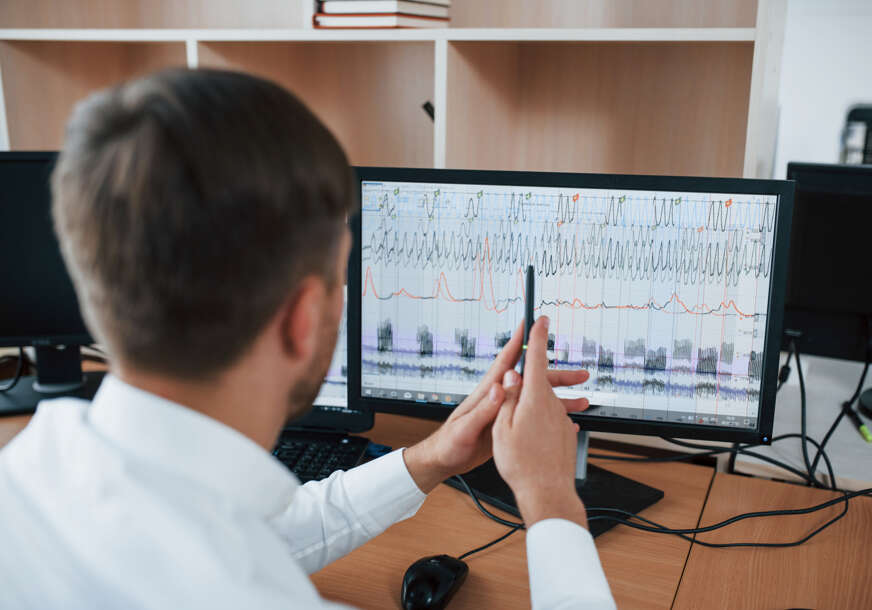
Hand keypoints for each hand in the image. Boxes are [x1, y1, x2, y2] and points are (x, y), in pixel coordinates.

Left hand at [404, 320, 589, 492]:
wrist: (445, 460)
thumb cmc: (450, 443)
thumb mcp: (466, 428)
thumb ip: (483, 409)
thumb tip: (499, 388)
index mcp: (488, 393)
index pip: (507, 361)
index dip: (519, 341)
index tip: (532, 323)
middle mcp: (500, 398)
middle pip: (532, 380)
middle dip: (556, 375)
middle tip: (580, 374)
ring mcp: (505, 411)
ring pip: (537, 399)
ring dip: (559, 398)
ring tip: (582, 401)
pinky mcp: (508, 424)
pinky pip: (535, 416)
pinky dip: (551, 417)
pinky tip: (566, 422)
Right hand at [491, 316, 588, 527]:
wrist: (546, 493)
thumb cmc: (519, 464)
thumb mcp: (501, 428)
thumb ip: (508, 400)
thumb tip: (512, 376)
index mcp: (533, 399)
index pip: (536, 359)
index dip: (538, 337)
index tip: (541, 319)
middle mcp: (550, 406)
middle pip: (545, 379)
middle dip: (541, 367)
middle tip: (543, 357)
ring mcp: (561, 421)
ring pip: (549, 401)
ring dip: (541, 399)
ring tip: (527, 413)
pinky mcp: (565, 435)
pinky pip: (554, 420)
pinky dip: (546, 420)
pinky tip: (537, 432)